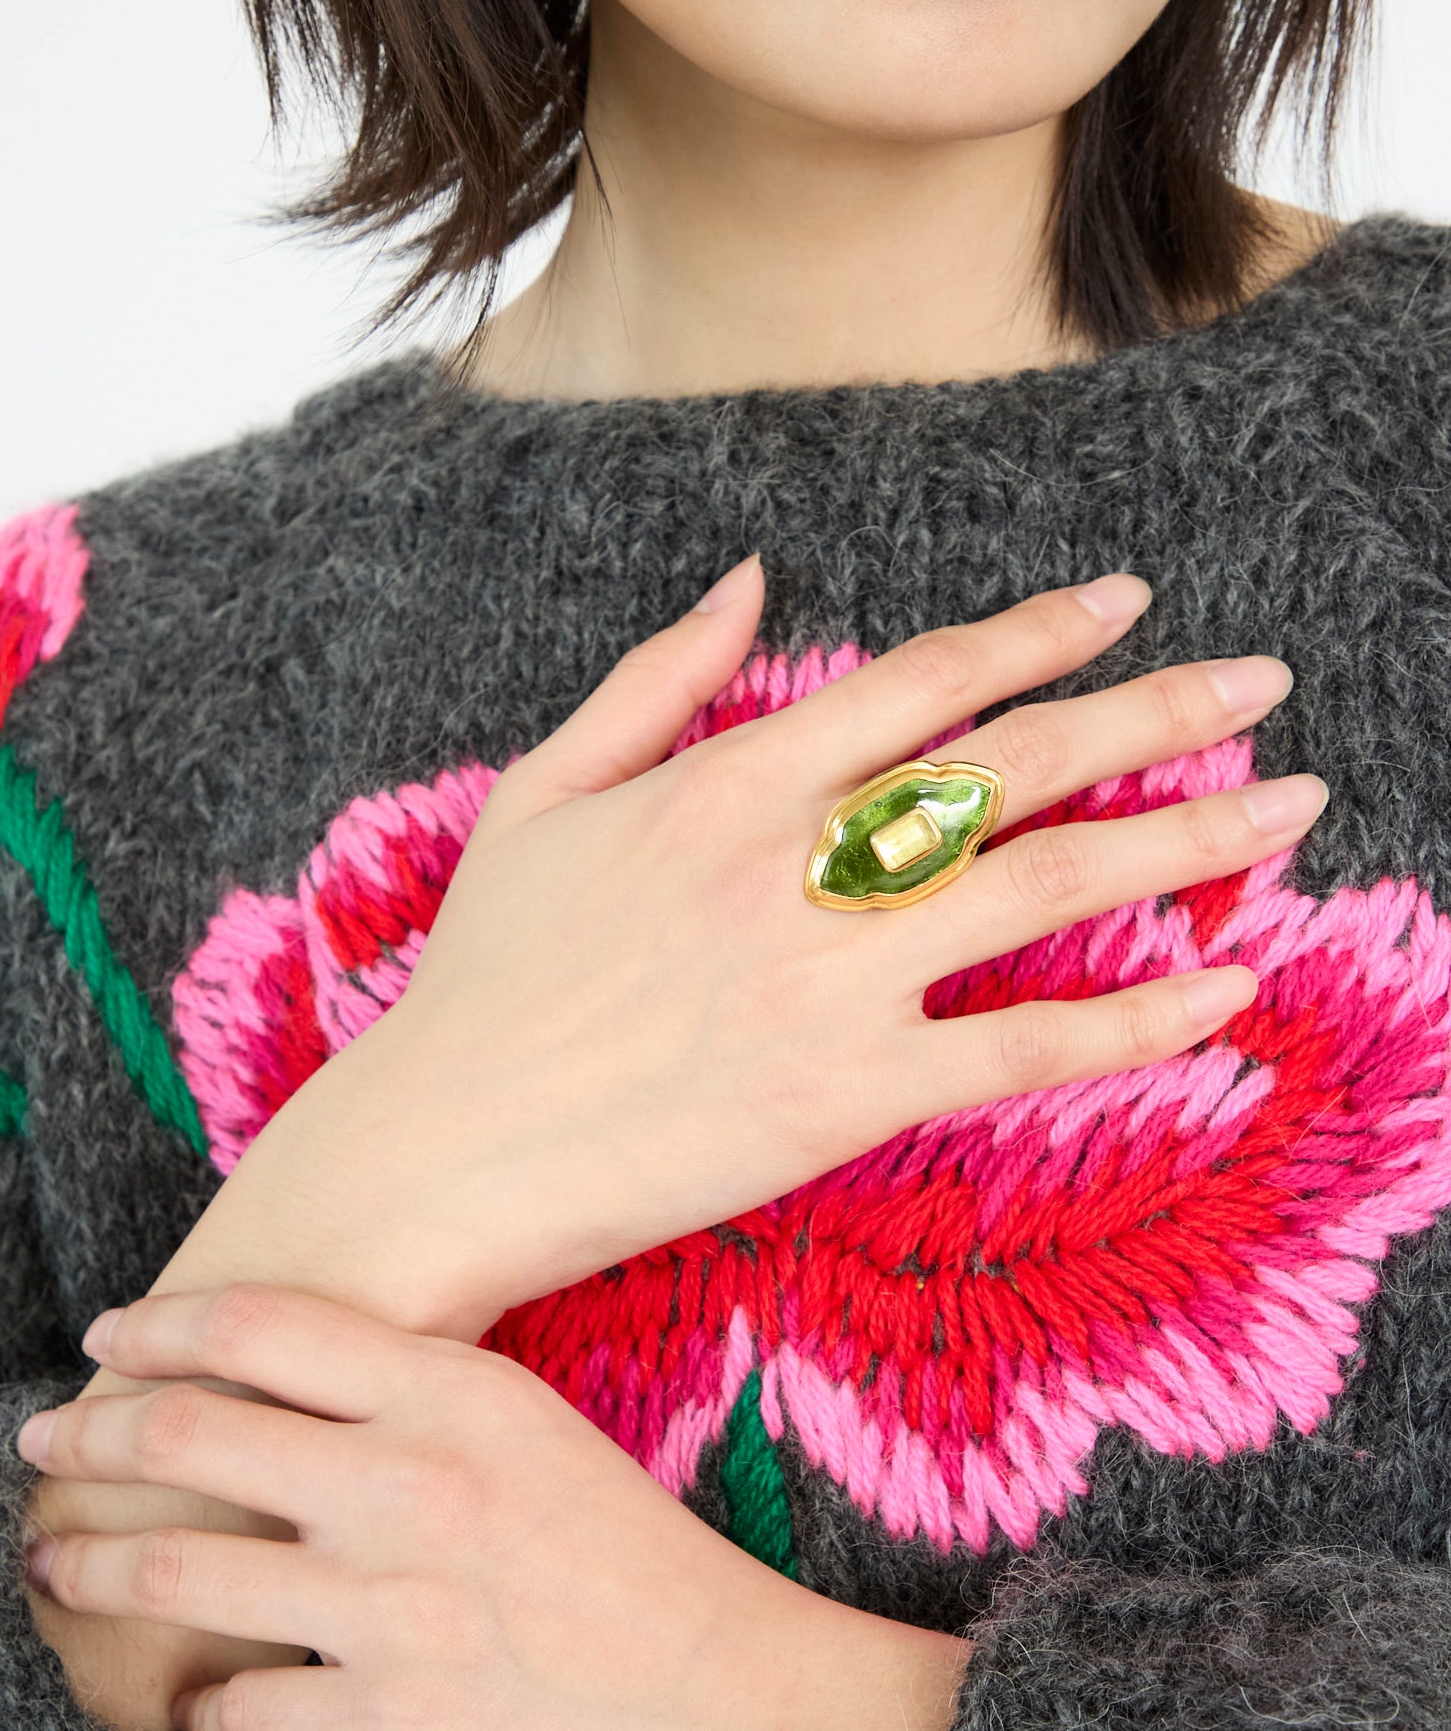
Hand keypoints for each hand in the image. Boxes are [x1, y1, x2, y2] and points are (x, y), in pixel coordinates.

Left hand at [19, 1287, 971, 1730]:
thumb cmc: (669, 1595)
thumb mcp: (554, 1455)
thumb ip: (436, 1423)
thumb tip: (316, 1422)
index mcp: (463, 1395)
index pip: (262, 1327)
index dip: (159, 1329)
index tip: (106, 1342)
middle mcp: (412, 1481)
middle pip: (188, 1431)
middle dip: (88, 1436)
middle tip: (43, 1447)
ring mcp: (392, 1605)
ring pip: (177, 1568)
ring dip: (93, 1568)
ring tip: (56, 1569)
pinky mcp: (390, 1729)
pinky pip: (235, 1712)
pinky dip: (203, 1716)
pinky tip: (207, 1719)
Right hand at [30, 562, 1323, 1730]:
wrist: (439, 1153)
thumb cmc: (484, 981)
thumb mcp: (543, 796)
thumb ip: (656, 680)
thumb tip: (750, 576)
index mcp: (726, 782)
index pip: (921, 680)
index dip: (1038, 632)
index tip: (1129, 602)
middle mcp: (796, 865)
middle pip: (1017, 766)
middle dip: (1159, 710)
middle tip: (1265, 678)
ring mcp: (831, 981)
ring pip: (1048, 890)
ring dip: (1187, 837)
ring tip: (1292, 803)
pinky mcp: (849, 1097)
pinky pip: (1026, 1051)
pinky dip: (1138, 1020)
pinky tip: (1228, 989)